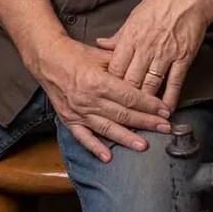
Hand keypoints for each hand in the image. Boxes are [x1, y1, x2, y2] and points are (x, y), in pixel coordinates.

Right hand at [33, 35, 171, 161]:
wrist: (48, 58)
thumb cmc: (76, 54)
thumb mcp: (101, 54)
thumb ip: (122, 65)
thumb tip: (145, 72)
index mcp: (98, 81)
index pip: (130, 96)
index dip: (149, 104)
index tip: (164, 110)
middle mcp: (89, 99)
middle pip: (123, 114)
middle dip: (146, 122)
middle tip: (164, 128)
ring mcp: (79, 111)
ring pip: (107, 128)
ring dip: (127, 138)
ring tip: (144, 145)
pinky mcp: (69, 119)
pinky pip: (83, 137)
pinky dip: (95, 148)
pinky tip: (108, 157)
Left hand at [96, 0, 212, 113]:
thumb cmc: (163, 0)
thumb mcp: (135, 14)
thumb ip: (119, 35)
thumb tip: (101, 45)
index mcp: (131, 35)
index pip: (116, 68)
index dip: (110, 85)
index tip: (107, 95)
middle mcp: (146, 47)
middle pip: (131, 81)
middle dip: (125, 99)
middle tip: (121, 112)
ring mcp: (165, 53)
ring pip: (151, 85)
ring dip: (145, 103)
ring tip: (140, 117)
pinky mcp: (183, 57)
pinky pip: (174, 83)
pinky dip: (169, 99)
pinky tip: (165, 111)